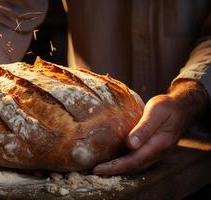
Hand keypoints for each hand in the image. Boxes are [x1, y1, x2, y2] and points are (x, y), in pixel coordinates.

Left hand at [93, 80, 207, 174]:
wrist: (182, 107)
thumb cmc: (168, 107)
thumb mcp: (156, 111)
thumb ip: (144, 128)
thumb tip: (130, 144)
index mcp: (159, 144)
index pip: (134, 160)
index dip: (116, 166)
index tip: (99, 169)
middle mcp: (159, 153)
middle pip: (133, 166)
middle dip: (114, 170)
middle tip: (95, 170)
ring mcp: (157, 153)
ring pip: (136, 165)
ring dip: (119, 168)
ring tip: (101, 167)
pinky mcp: (153, 150)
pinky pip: (138, 160)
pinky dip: (125, 162)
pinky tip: (114, 159)